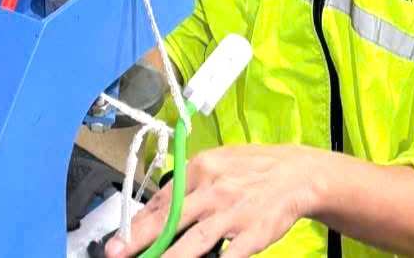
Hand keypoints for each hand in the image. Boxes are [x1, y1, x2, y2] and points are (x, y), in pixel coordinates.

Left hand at [106, 145, 323, 257]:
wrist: (298, 174)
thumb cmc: (251, 169)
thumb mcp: (217, 163)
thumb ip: (188, 184)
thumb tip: (157, 207)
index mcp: (201, 168)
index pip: (162, 198)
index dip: (138, 221)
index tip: (119, 237)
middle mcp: (214, 189)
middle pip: (170, 217)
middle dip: (139, 238)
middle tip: (116, 252)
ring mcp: (233, 213)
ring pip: (194, 241)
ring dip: (169, 257)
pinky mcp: (253, 234)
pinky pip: (230, 256)